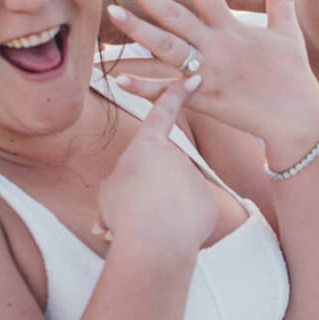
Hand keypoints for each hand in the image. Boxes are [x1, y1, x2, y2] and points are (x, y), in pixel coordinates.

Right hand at [92, 81, 217, 255]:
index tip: (194, 76)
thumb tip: (130, 197)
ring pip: (173, 196)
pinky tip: (170, 234)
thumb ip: (125, 184)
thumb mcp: (110, 191)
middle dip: (147, 192)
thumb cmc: (124, 213)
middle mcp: (176, 156)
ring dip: (160, 212)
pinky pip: (189, 214)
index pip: (163, 112)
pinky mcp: (208, 202)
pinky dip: (178, 225)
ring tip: (148, 225)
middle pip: (160, 172)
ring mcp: (195, 178)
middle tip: (133, 210)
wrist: (154, 243)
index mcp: (148, 145)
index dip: (177, 92)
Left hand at [104, 0, 318, 164]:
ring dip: (138, 31)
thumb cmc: (294, 75)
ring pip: (167, 48)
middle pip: (177, 16)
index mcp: (234, 30)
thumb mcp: (289, 33)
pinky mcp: (204, 101)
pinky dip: (144, 88)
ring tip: (113, 11)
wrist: (297, 118)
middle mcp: (218, 48)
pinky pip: (168, 94)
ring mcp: (208, 74)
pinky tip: (120, 79)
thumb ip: (282, 0)